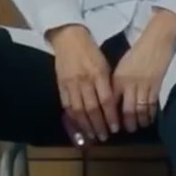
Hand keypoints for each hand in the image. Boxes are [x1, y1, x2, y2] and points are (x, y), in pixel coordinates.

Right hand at [50, 26, 116, 142]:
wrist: (69, 38)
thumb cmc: (91, 51)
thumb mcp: (105, 65)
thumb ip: (108, 84)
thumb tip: (113, 106)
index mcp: (99, 74)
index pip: (106, 100)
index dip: (111, 116)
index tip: (115, 128)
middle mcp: (85, 81)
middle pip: (93, 108)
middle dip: (99, 125)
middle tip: (104, 137)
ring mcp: (71, 84)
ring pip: (79, 110)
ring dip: (86, 125)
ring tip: (92, 136)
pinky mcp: (60, 85)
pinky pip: (67, 105)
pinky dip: (73, 118)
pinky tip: (78, 126)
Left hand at [112, 10, 175, 131]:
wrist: (158, 39)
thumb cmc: (139, 51)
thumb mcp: (123, 66)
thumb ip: (117, 82)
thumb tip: (113, 100)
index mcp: (118, 77)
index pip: (111, 101)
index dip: (109, 115)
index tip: (108, 124)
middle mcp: (130, 83)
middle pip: (127, 110)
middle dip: (125, 123)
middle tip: (124, 131)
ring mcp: (145, 85)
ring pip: (140, 110)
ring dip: (138, 121)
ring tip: (136, 127)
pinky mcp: (157, 85)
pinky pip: (152, 105)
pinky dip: (150, 114)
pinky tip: (148, 119)